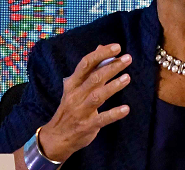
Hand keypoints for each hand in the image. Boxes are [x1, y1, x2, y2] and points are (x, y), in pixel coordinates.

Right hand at [39, 44, 131, 161]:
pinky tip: (126, 109)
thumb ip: (90, 68)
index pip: (86, 63)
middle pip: (94, 78)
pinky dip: (114, 113)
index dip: (101, 54)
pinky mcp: (87, 126)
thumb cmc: (70, 107)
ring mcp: (81, 111)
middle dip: (111, 67)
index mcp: (72, 83)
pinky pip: (102, 119)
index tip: (117, 47)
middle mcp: (76, 95)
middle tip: (128, 59)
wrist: (57, 137)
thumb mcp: (76, 87)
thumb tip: (101, 47)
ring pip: (97, 96)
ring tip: (127, 78)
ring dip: (113, 86)